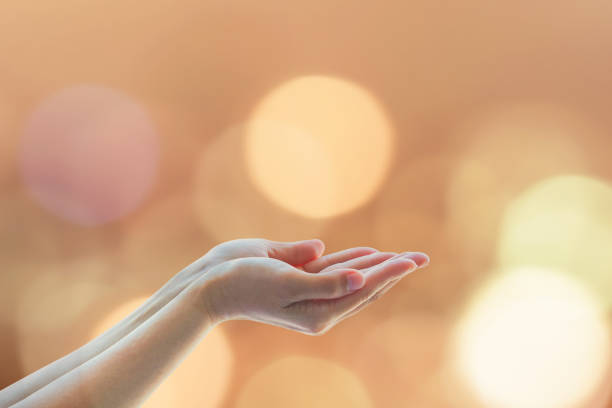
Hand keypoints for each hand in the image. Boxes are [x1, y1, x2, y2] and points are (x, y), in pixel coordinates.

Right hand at [199, 250, 428, 334]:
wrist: (210, 284)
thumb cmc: (245, 283)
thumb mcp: (285, 283)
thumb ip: (324, 283)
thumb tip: (360, 279)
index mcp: (319, 312)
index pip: (364, 288)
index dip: (390, 272)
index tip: (413, 259)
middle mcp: (318, 305)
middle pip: (365, 286)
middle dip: (392, 270)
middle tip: (420, 257)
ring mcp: (309, 292)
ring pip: (352, 278)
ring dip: (376, 266)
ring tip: (401, 256)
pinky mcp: (298, 278)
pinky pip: (333, 270)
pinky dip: (352, 262)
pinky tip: (367, 254)